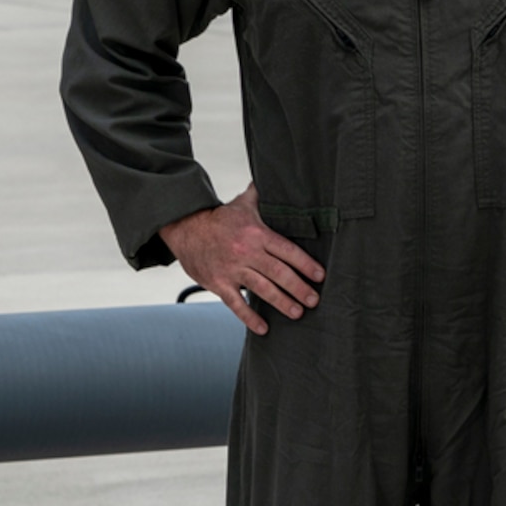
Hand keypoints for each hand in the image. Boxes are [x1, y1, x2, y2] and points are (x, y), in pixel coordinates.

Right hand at [162, 184, 325, 335]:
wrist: (186, 229)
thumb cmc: (220, 219)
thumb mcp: (243, 203)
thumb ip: (263, 195)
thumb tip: (280, 176)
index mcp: (257, 233)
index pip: (287, 250)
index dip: (305, 264)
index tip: (320, 276)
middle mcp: (246, 252)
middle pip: (278, 273)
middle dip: (299, 288)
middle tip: (314, 300)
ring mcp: (232, 270)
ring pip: (262, 289)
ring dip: (282, 303)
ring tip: (298, 313)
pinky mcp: (218, 283)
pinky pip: (236, 304)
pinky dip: (249, 317)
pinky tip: (264, 328)